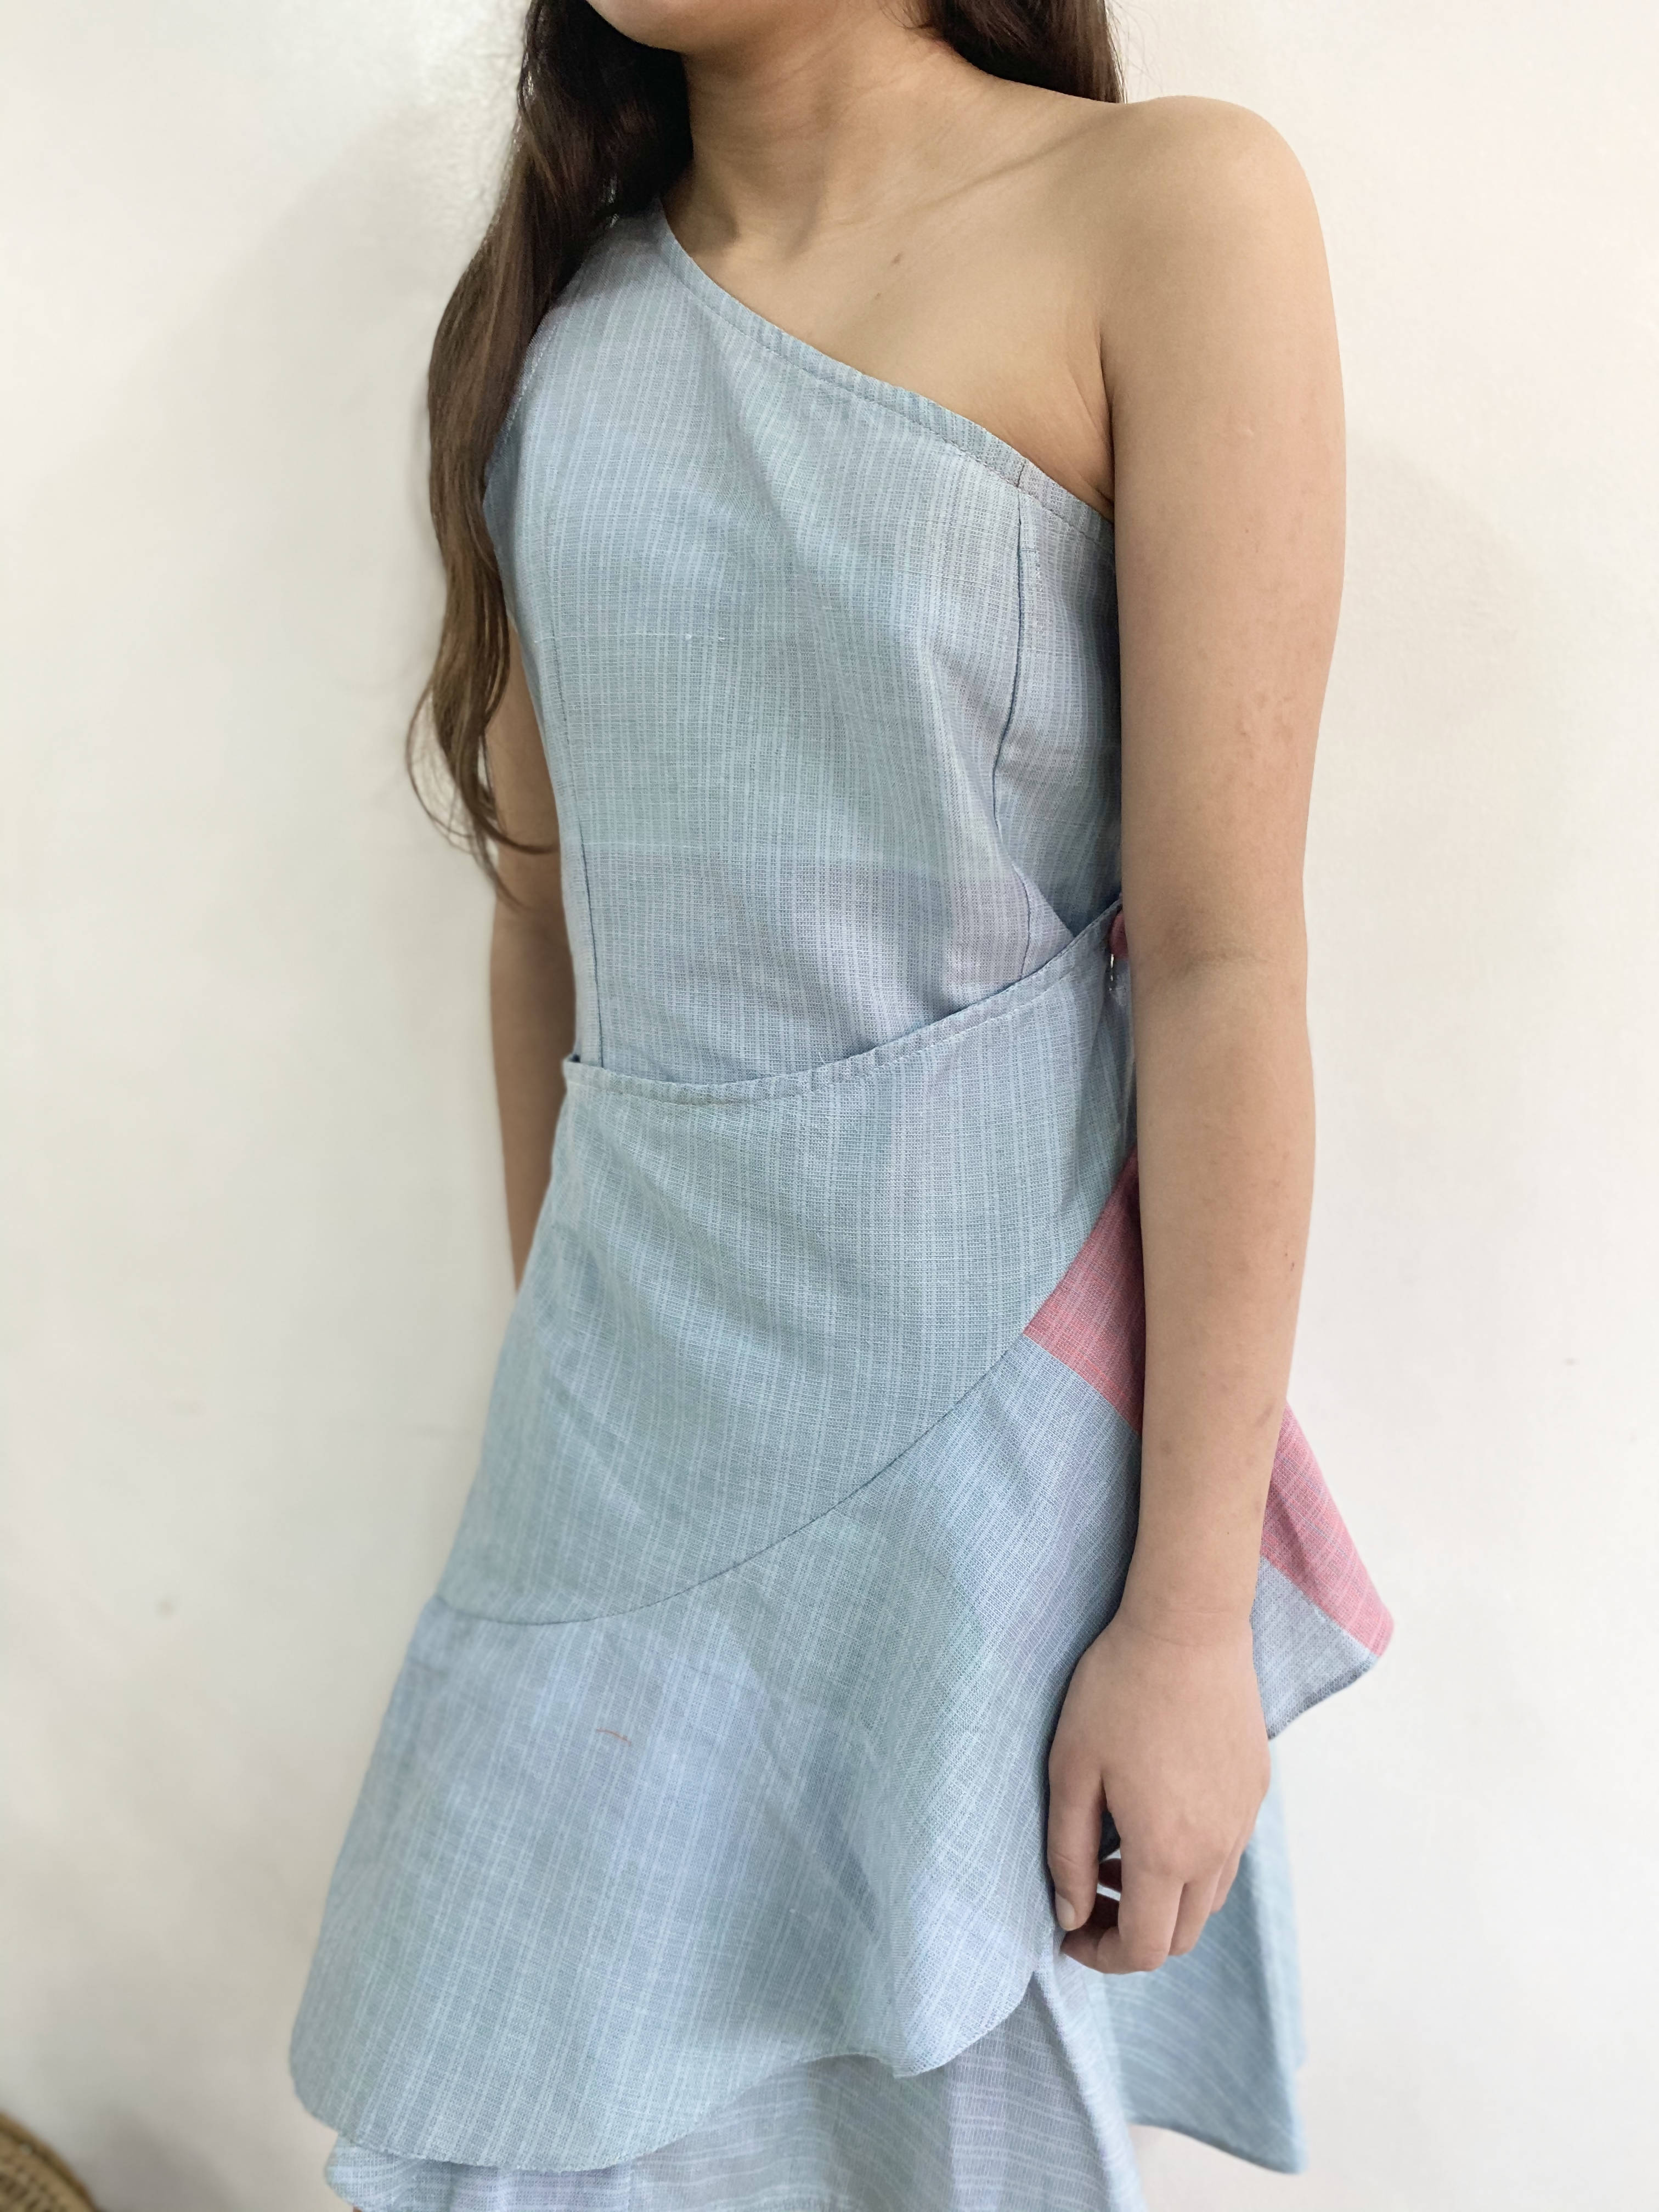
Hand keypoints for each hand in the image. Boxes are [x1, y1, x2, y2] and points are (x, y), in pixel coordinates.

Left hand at [1046, 1605, 1268, 1972]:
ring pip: (1207, 1899)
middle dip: (1131, 1935)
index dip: (1102, 1956)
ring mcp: (1243, 1820)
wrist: (1189, 1627)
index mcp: (1166, 1851)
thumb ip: (1068, 1853)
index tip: (1069, 1933)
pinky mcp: (1255, 1789)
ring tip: (1115, 1856)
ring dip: (1162, 1900)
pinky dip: (1190, 1864)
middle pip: (1180, 1936)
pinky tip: (1155, 1816)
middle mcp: (1216, 1849)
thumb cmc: (1118, 1690)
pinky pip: (1226, 1855)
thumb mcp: (1071, 1769)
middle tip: (1087, 1896)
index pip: (1144, 1949)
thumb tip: (1070, 1916)